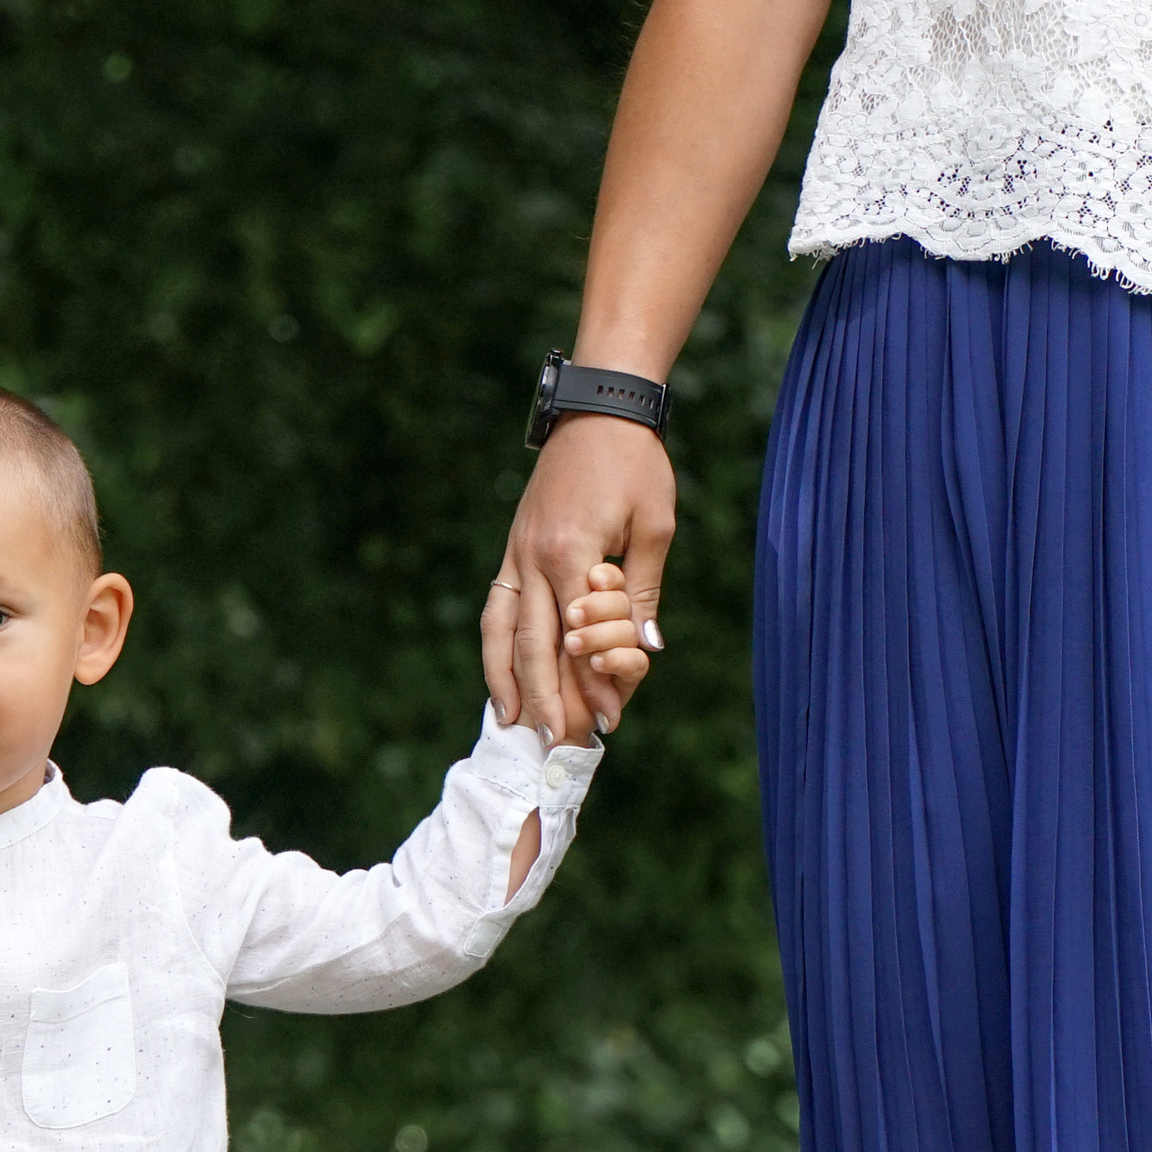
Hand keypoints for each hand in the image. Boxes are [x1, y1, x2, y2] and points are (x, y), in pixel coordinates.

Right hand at [482, 414, 674, 738]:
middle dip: (545, 698)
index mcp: (572, 551)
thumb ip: (643, 591)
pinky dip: (495, 649)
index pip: (577, 636)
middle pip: (532, 645)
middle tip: (556, 740)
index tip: (605, 720)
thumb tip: (643, 650)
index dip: (590, 682)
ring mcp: (515, 554)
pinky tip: (501, 676)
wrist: (597, 410)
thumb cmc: (636, 464)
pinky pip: (495, 609)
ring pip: (500, 632)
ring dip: (504, 681)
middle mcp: (534, 558)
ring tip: (510, 721)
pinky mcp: (511, 550)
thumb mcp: (656, 526)